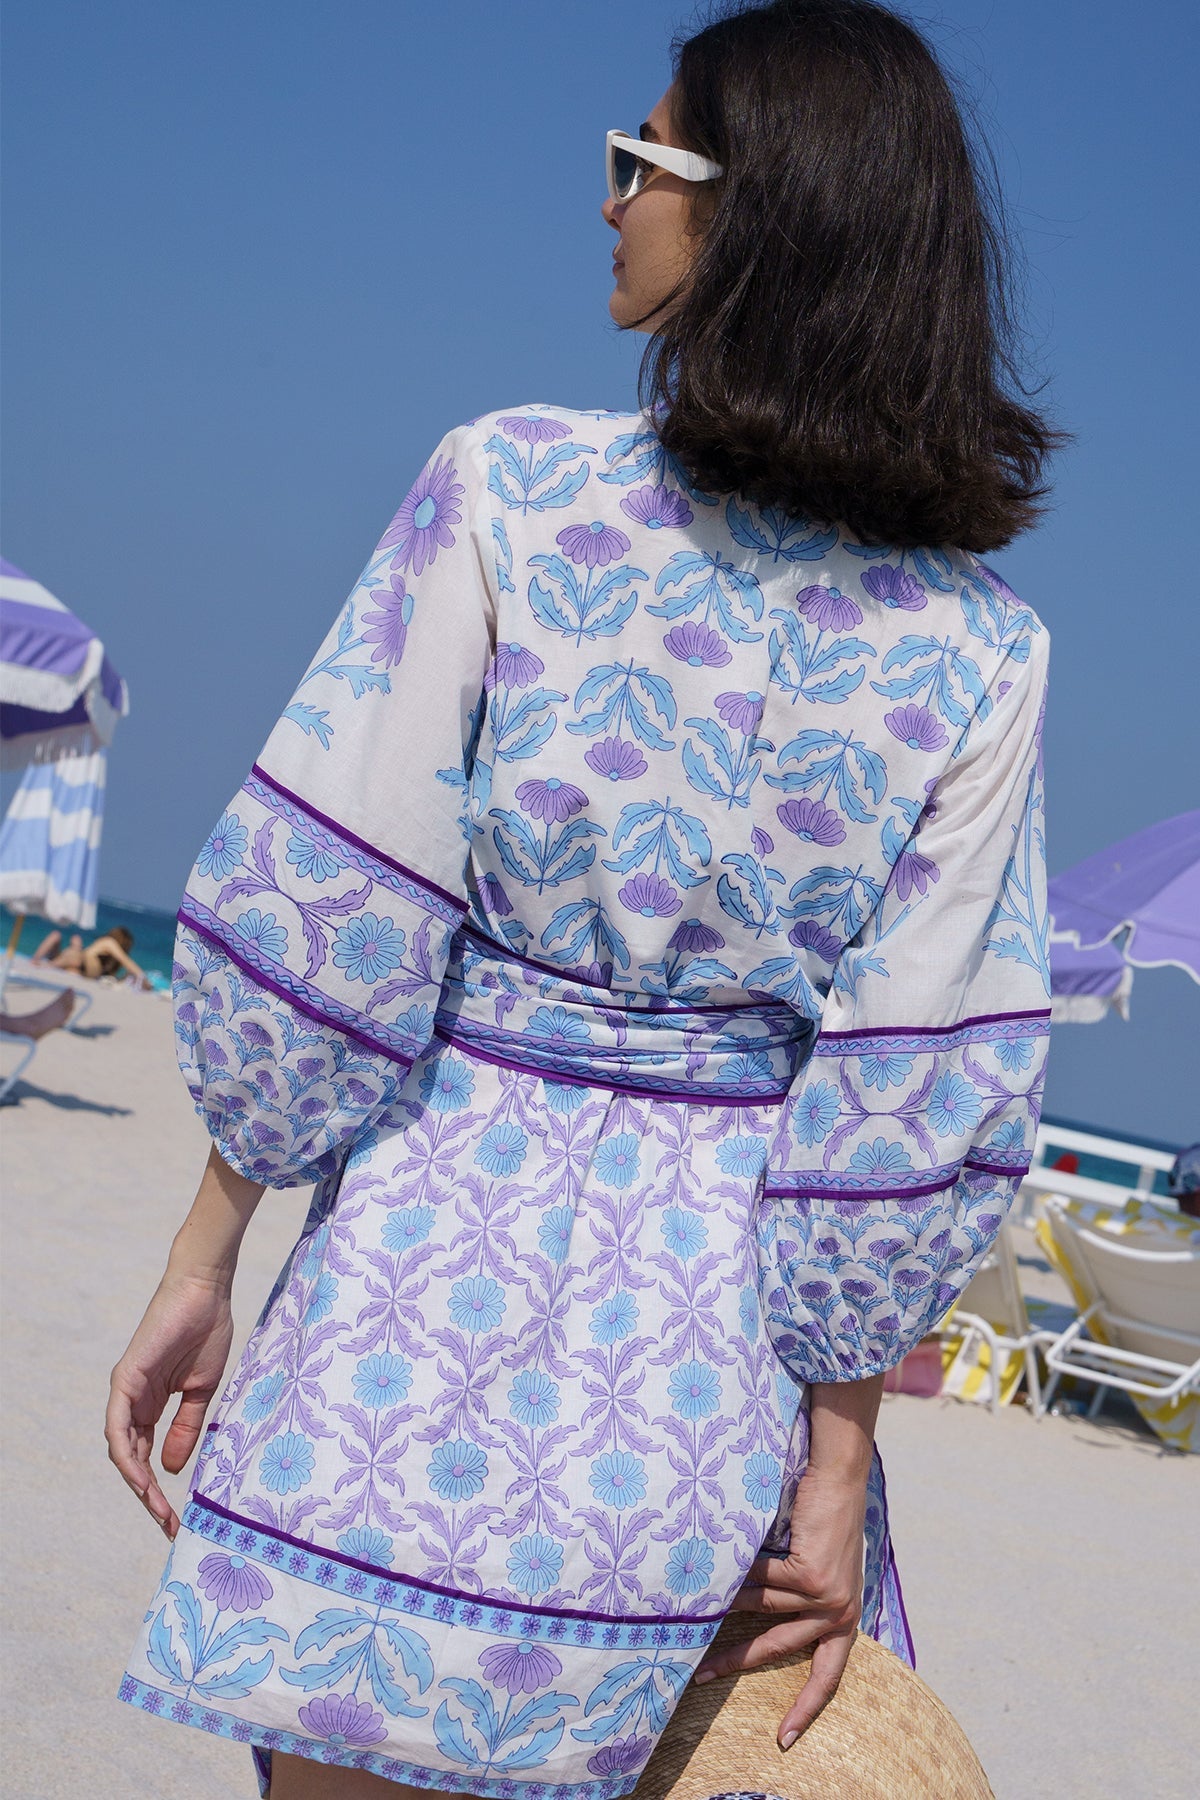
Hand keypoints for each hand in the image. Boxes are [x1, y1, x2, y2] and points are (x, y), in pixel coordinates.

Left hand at [106, 1272, 234, 1539]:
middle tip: (169, 1524)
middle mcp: (133, 1402)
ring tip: (158, 1509)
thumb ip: (186, 1428)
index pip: (148, 1455)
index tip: (178, 1518)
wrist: (206, 1292)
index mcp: (151, 1404)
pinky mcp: (125, 1379)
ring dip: (137, 1482)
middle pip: (132, 1459)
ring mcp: (126, 1391)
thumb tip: (173, 1470)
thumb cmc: (207, 1332)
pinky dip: (126, 1453)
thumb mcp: (201, 1391)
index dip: (159, 1488)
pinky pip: (118, 1426)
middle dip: (149, 1495)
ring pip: (121, 1449)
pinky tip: (140, 1477)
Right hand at [694, 1465, 865, 1746]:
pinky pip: (764, 1578)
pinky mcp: (813, 1576)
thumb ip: (798, 1596)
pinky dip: (743, 1568)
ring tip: (700, 1598)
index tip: (785, 1739)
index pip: (828, 1674)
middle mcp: (840, 1613)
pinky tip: (725, 1559)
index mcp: (845, 1618)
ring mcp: (828, 1596)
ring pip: (764, 1606)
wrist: (839, 1479)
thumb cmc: (826, 1518)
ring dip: (731, 1599)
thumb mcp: (821, 1568)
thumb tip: (746, 1614)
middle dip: (737, 1661)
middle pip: (779, 1649)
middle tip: (702, 1676)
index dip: (805, 1707)